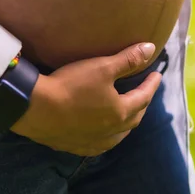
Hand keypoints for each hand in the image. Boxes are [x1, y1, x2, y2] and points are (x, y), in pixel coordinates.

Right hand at [11, 42, 160, 155]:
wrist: (37, 109)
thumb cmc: (73, 85)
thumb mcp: (102, 66)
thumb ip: (128, 59)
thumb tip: (150, 48)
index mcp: (120, 112)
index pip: (143, 97)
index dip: (151, 84)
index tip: (157, 75)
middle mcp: (111, 131)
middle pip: (134, 118)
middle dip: (142, 104)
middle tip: (144, 92)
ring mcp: (93, 142)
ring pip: (119, 135)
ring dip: (127, 122)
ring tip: (127, 113)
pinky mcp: (76, 146)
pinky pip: (101, 143)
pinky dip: (109, 134)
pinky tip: (103, 131)